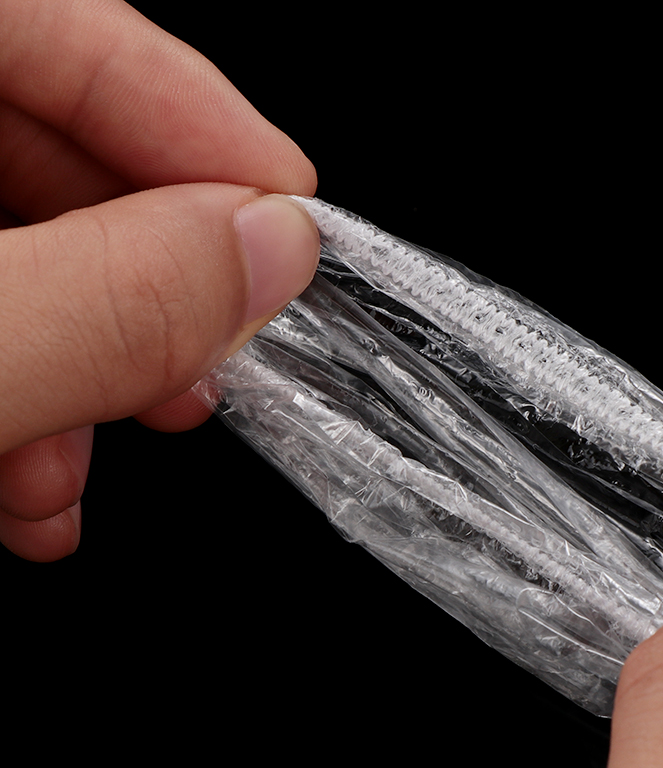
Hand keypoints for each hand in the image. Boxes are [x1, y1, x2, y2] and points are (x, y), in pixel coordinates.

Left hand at [0, 0, 319, 560]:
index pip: (59, 21)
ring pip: (5, 248)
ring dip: (77, 366)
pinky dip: (10, 395)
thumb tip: (268, 253)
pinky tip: (30, 482)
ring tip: (86, 468)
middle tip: (204, 361)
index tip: (290, 222)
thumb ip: (105, 300)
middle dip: (141, 278)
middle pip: (37, 141)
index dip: (195, 119)